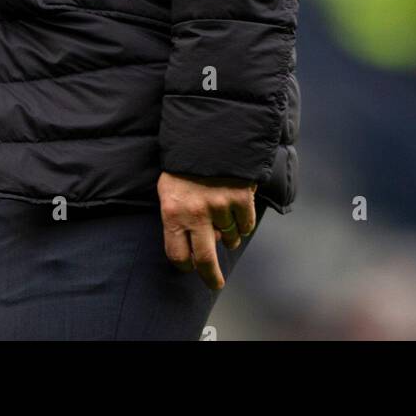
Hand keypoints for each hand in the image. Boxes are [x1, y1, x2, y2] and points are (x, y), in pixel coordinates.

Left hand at [157, 171, 257, 290]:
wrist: (208, 131)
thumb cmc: (184, 163)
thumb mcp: (169, 187)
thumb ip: (177, 216)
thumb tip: (194, 243)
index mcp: (173, 212)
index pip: (177, 255)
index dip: (185, 264)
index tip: (189, 265)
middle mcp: (196, 214)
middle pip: (205, 261)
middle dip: (211, 277)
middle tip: (215, 284)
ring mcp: (220, 206)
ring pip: (229, 239)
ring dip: (229, 237)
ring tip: (224, 222)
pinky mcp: (241, 198)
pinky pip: (246, 225)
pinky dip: (244, 224)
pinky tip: (237, 212)